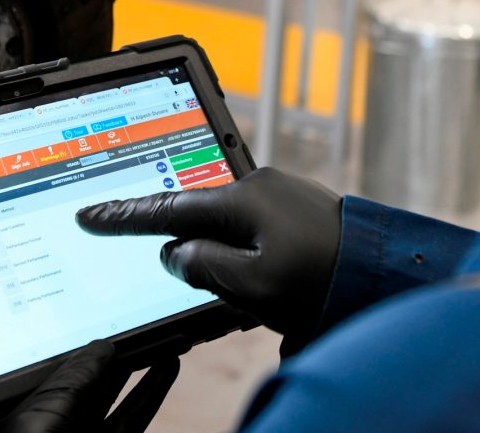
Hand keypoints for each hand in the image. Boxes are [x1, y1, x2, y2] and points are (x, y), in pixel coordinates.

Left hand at [0, 340, 178, 432]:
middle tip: (147, 332)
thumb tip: (102, 347)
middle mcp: (62, 422)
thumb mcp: (53, 403)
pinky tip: (168, 367)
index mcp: (34, 409)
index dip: (92, 350)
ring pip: (121, 400)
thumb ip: (78, 376)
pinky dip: (153, 391)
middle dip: (123, 356)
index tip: (115, 329)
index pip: (66, 371)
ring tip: (167, 343)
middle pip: (97, 383)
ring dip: (146, 371)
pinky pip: (135, 417)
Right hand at [77, 168, 341, 352]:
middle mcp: (260, 186)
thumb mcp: (251, 286)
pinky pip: (255, 229)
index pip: (166, 208)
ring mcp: (283, 194)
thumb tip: (175, 252)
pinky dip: (249, 254)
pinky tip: (269, 280)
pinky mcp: (300, 209)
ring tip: (252, 293)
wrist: (390, 273)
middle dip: (185, 245)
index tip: (90, 214)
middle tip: (185, 267)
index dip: (123, 215)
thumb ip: (202, 267)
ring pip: (230, 226)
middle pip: (198, 216)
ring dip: (226, 257)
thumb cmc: (323, 281)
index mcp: (241, 199)